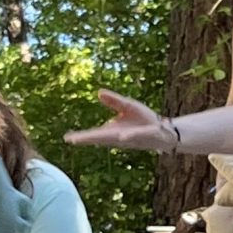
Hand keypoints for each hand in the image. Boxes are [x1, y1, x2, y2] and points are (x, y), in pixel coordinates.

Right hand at [64, 90, 178, 150]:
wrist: (165, 131)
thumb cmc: (144, 121)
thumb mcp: (127, 106)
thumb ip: (114, 101)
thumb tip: (99, 92)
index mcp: (114, 131)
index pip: (95, 134)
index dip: (82, 136)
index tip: (67, 138)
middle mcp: (121, 137)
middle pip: (101, 139)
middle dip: (87, 139)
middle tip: (71, 140)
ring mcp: (133, 137)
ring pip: (117, 139)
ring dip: (104, 139)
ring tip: (88, 139)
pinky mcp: (146, 134)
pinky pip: (137, 134)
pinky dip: (129, 135)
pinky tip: (121, 136)